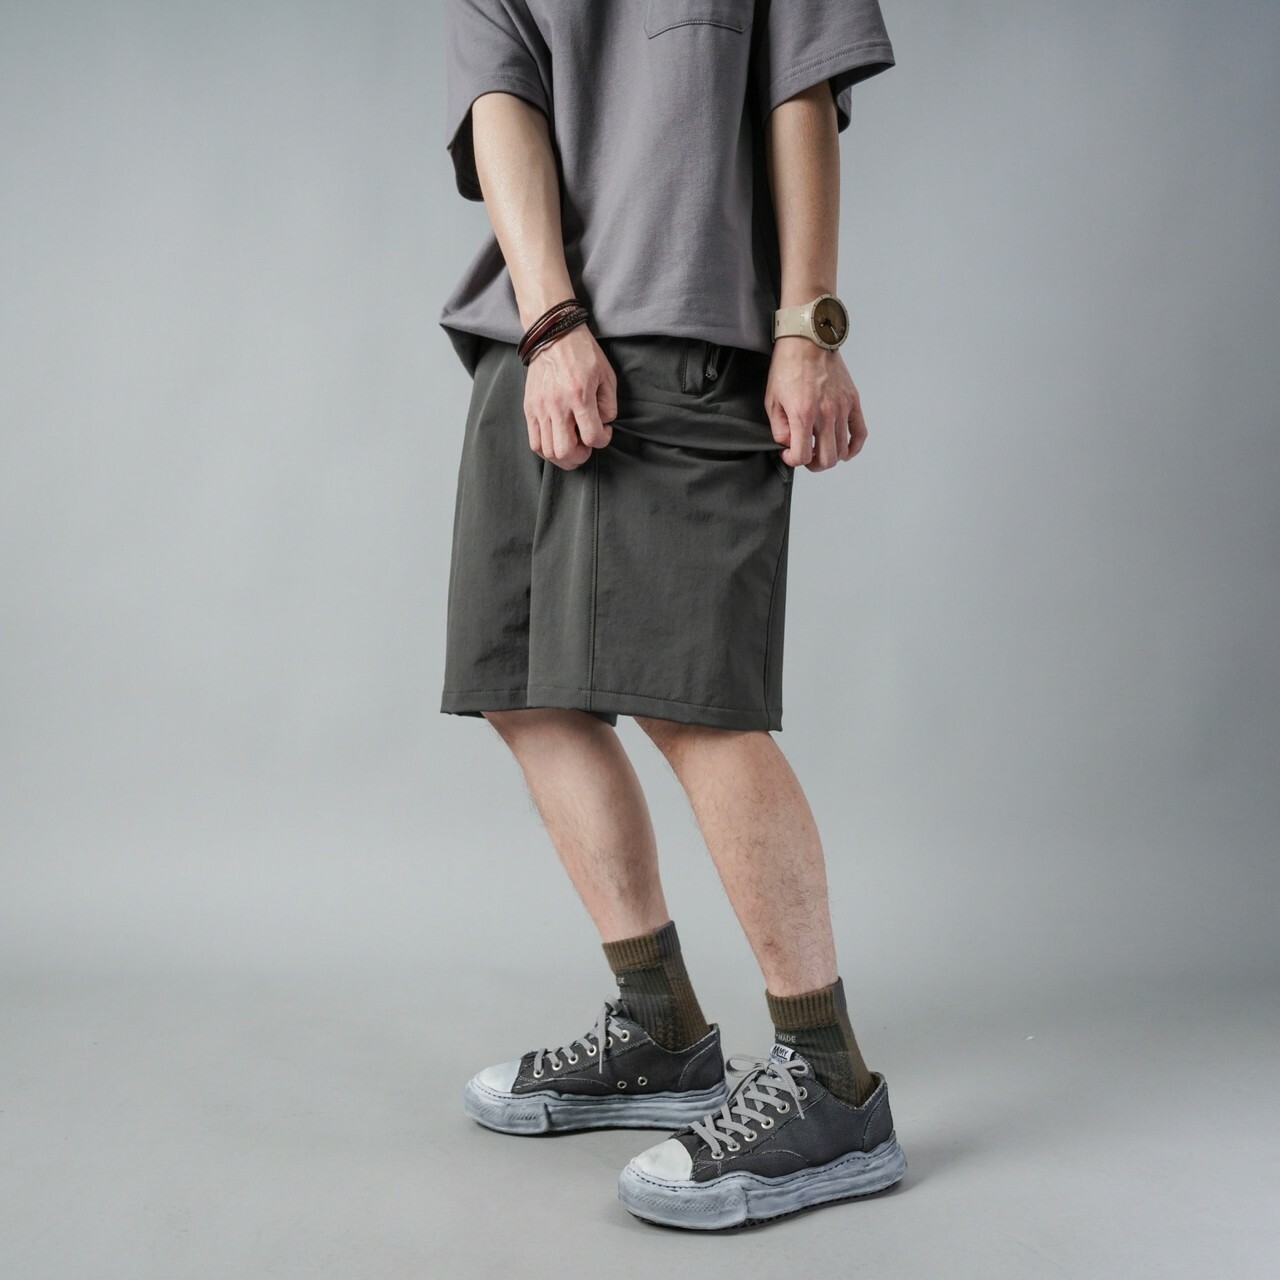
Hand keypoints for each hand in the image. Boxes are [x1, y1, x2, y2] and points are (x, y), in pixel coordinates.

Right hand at [523, 325, 617, 469]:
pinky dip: (547, 450)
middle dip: (580, 456)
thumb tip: (603, 424)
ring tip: (572, 445)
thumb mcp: (607, 375)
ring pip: (548, 452)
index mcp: (579, 396)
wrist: (553, 334)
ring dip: (563, 456)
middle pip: (566, 451)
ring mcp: (540, 408)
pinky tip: (558, 442)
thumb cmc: (582, 353)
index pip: (592, 436)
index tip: (604, 431)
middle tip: (586, 446)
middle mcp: (557, 405)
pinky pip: (535, 442)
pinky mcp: (529, 408)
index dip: (602, 440)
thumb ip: (609, 405)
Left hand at [764, 337, 867, 472]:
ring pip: (841, 450)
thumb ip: (779, 429)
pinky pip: (860, 433)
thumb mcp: (772, 400)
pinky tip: (844, 450)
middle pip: (827, 459)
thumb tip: (789, 445)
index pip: (802, 456)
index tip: (788, 453)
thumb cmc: (787, 367)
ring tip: (820, 450)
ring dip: (830, 457)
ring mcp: (842, 408)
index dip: (793, 460)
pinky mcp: (853, 401)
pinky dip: (853, 447)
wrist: (808, 340)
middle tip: (806, 456)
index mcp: (803, 414)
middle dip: (813, 465)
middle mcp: (826, 414)